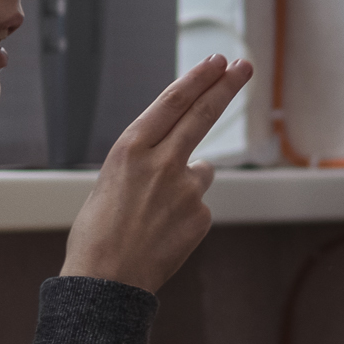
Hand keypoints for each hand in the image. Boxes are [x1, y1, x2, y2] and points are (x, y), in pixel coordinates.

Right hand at [63, 54, 258, 294]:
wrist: (106, 282)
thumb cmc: (99, 233)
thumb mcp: (111, 181)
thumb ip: (148, 162)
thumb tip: (188, 158)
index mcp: (129, 149)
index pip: (172, 102)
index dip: (198, 79)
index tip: (217, 61)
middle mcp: (161, 162)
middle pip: (202, 115)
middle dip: (226, 86)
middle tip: (244, 65)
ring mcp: (185, 189)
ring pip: (201, 170)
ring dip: (186, 182)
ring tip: (153, 213)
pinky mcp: (201, 216)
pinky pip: (199, 204)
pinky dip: (186, 214)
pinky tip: (163, 233)